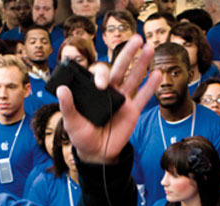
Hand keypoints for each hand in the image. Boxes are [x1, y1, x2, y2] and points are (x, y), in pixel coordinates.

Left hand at [57, 34, 160, 163]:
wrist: (96, 153)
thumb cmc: (81, 136)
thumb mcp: (71, 122)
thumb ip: (68, 106)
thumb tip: (62, 89)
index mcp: (93, 90)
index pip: (100, 74)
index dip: (101, 75)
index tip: (101, 85)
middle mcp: (109, 91)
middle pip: (119, 68)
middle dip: (127, 53)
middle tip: (136, 38)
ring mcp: (122, 99)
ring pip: (134, 77)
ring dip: (142, 63)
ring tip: (150, 47)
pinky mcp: (132, 110)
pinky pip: (143, 96)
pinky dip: (151, 85)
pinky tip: (158, 73)